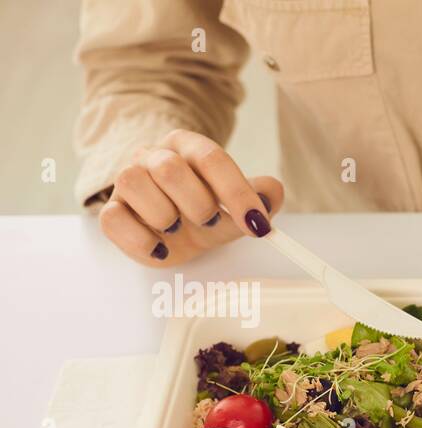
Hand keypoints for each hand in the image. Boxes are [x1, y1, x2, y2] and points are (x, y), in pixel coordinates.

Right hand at [98, 129, 282, 266]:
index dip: (236, 192)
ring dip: (164, 216)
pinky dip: (141, 240)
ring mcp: (127, 182)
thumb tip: (272, 192)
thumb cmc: (204, 212)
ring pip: (132, 182)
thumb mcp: (236, 207)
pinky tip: (161, 249)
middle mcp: (152, 157)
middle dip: (198, 204)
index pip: (210, 158)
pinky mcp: (112, 212)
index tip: (257, 224)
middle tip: (210, 222)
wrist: (172, 230)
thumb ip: (259, 198)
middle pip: (168, 168)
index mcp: (186, 147)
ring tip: (178, 229)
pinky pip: (112, 219)